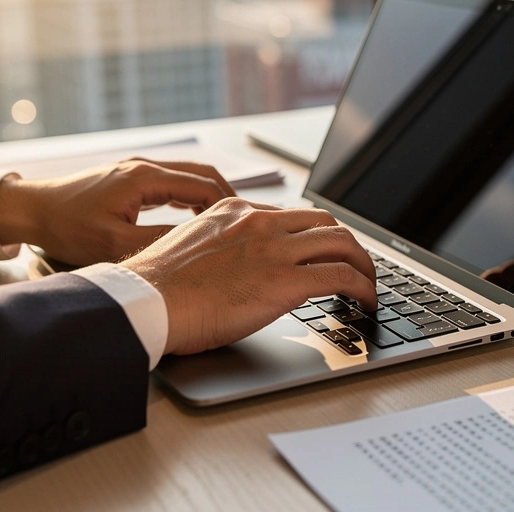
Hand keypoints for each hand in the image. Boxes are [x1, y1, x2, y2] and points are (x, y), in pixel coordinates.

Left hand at [0, 158, 235, 265]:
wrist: (32, 209)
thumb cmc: (66, 227)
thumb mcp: (114, 243)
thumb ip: (158, 241)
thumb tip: (197, 244)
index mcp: (145, 177)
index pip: (204, 186)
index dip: (229, 206)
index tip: (246, 227)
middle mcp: (145, 166)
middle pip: (203, 174)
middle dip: (228, 197)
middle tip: (246, 224)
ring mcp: (138, 169)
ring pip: (189, 176)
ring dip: (210, 196)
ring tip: (226, 224)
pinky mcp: (130, 178)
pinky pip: (173, 182)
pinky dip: (191, 196)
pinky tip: (194, 219)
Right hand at [118, 197, 377, 354]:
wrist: (145, 302)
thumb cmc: (156, 289)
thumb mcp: (188, 248)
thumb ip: (218, 247)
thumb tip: (232, 267)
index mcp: (234, 211)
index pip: (290, 215)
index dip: (314, 235)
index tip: (321, 251)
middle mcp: (259, 222)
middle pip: (324, 223)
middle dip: (346, 245)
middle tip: (355, 266)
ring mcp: (274, 249)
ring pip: (342, 244)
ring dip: (363, 265)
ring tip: (368, 286)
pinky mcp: (285, 280)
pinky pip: (341, 276)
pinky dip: (362, 287)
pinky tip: (365, 302)